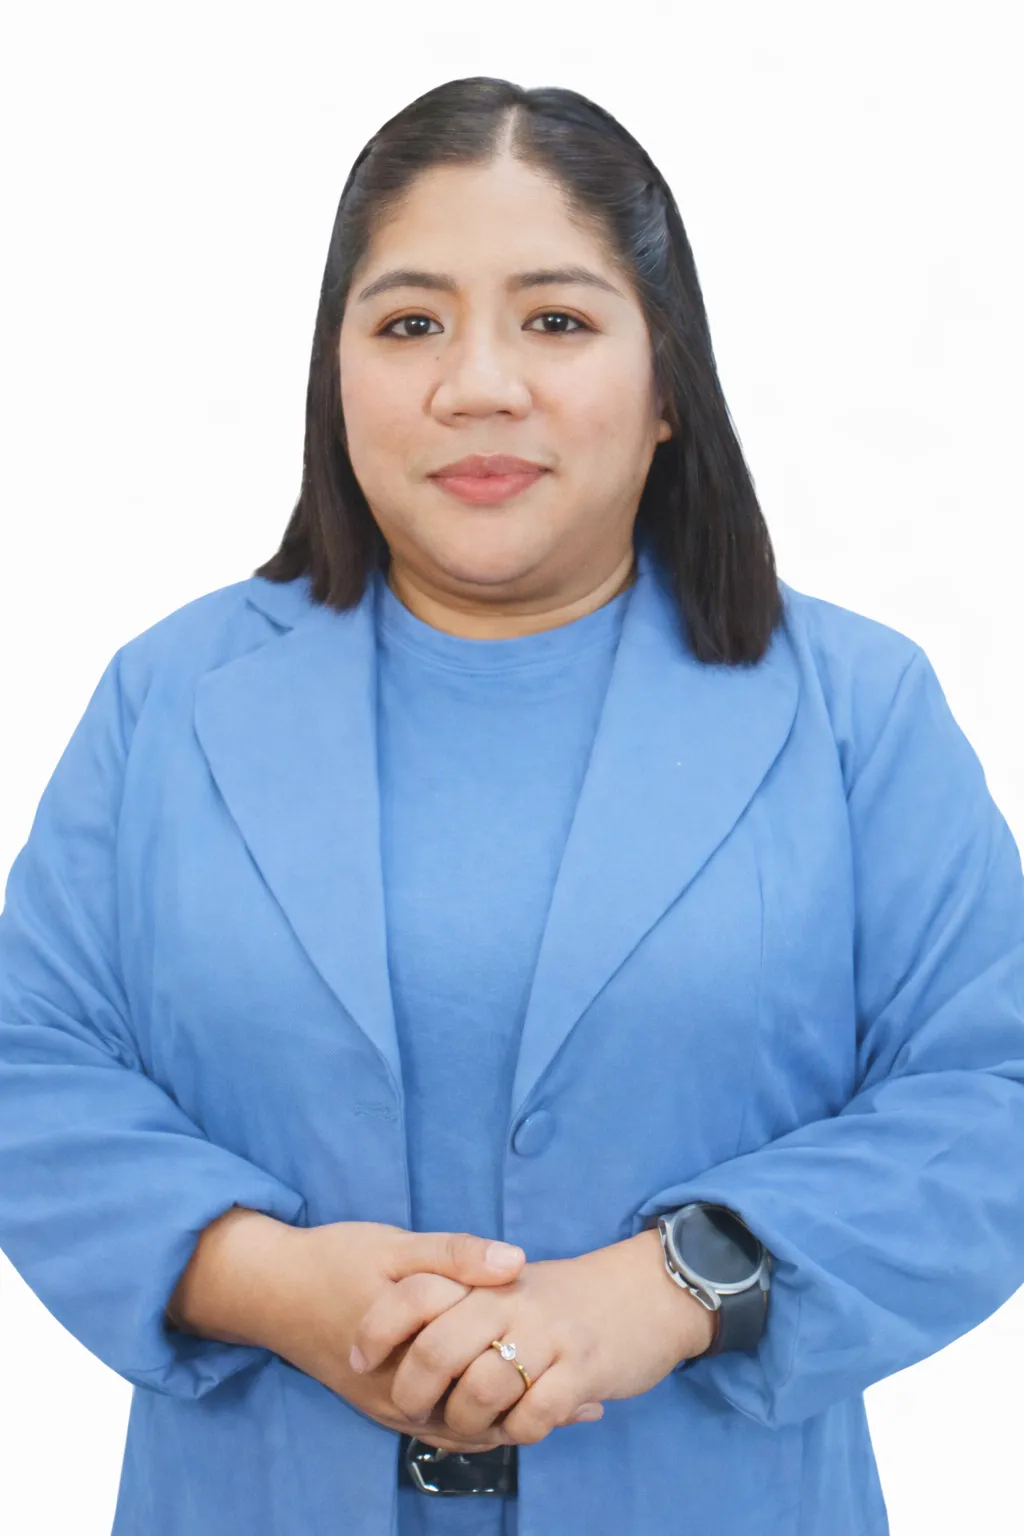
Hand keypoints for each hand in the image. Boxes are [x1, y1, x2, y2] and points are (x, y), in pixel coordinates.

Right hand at [258, 1221, 528, 1453]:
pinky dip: (467, 1400)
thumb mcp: (396, 1246)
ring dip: (488, 1384)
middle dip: (504, 1359)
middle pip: (478, 1390)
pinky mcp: (382, 1413)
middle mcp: (398, 1396)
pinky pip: (441, 1423)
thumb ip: (455, 1254)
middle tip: (512, 1324)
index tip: (516, 1293)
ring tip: (501, 1344)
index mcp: (407, 1349)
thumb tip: (516, 1261)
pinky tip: (476, 1366)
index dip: (507, 1318)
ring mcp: (389, 1412)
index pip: (484, 1346)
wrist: (273, 1292)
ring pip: (464, 1416)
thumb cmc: (336, 1261)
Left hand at [349, 1227, 715, 1446]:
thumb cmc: (564, 1300)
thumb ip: (459, 1307)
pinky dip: (518, 1431)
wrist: (646, 1290)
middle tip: (412, 1409)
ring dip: (466, 1422)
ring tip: (471, 1424)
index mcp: (487, 1278)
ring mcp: (548, 1335)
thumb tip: (396, 1345)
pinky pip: (535, 1414)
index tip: (357, 1359)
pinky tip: (521, 1424)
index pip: (414, 1293)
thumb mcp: (507, 1288)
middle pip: (438, 1347)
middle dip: (414, 1390)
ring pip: (482, 1390)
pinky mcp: (583, 1367)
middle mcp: (512, 1301)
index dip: (376, 1329)